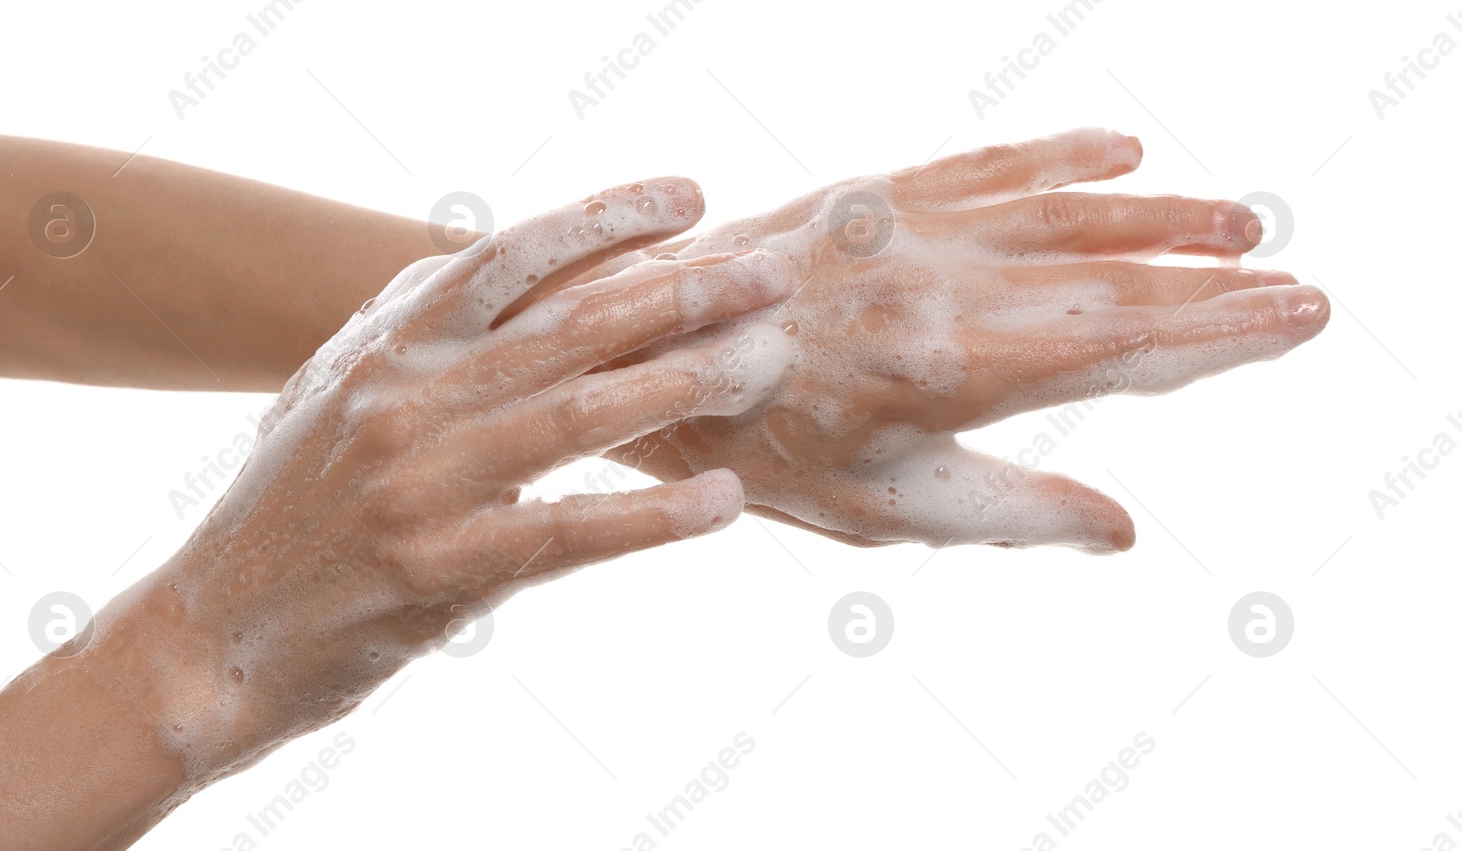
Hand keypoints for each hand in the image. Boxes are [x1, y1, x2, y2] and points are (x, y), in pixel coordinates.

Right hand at [86, 177, 795, 782]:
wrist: (209, 640)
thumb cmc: (288, 514)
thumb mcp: (336, 394)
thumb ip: (415, 331)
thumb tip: (506, 268)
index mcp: (383, 348)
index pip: (509, 255)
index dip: (607, 217)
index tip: (692, 196)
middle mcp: (401, 399)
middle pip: (567, 325)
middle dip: (681, 291)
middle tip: (767, 273)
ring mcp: (418, 484)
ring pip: (579, 415)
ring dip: (684, 384)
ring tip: (768, 363)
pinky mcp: (437, 572)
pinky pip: (569, 533)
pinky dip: (654, 517)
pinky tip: (724, 502)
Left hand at [553, 130, 1329, 551]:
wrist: (653, 352)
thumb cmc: (765, 449)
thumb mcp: (883, 513)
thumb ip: (1010, 516)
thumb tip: (1124, 532)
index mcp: (950, 374)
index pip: (1119, 349)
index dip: (1219, 335)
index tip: (1297, 319)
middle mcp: (942, 287)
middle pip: (1110, 277)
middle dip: (1216, 284)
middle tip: (1302, 285)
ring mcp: (909, 232)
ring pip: (1061, 212)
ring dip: (1159, 216)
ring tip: (1243, 224)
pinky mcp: (875, 195)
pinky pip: (984, 165)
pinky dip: (1056, 156)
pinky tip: (1122, 151)